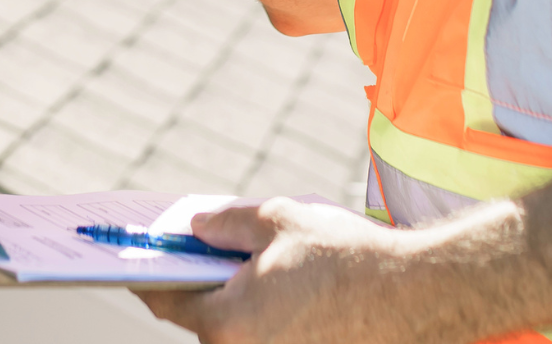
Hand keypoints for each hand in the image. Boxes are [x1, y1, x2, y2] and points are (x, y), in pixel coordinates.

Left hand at [138, 199, 436, 343]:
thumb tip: (196, 227)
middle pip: (206, 321)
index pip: (167, 302)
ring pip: (241, 333)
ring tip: (264, 270)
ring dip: (243, 305)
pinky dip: (272, 320)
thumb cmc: (346, 257)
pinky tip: (294, 293)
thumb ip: (226, 224)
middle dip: (205, 288)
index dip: (148, 279)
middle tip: (209, 254)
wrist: (416, 296)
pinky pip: (272, 339)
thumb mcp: (278, 220)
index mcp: (228, 322)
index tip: (135, 265)